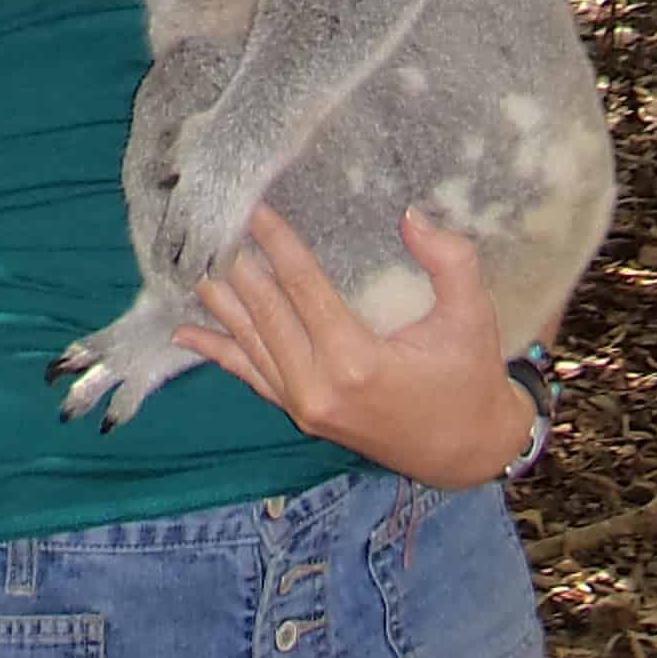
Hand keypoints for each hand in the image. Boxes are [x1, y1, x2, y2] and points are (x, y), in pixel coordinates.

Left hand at [173, 206, 535, 489]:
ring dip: (219, 299)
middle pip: (263, 311)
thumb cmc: (469, 379)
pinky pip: (249, 377)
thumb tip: (411, 215)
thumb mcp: (473, 317)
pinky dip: (217, 351)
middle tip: (209, 217)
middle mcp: (318, 386)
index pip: (301, 286)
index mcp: (355, 360)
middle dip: (235, 261)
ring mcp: (303, 405)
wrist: (467, 453)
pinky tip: (183, 332)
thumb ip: (450, 262)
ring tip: (188, 256)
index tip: (249, 204)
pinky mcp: (300, 415)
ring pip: (248, 342)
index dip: (274, 242)